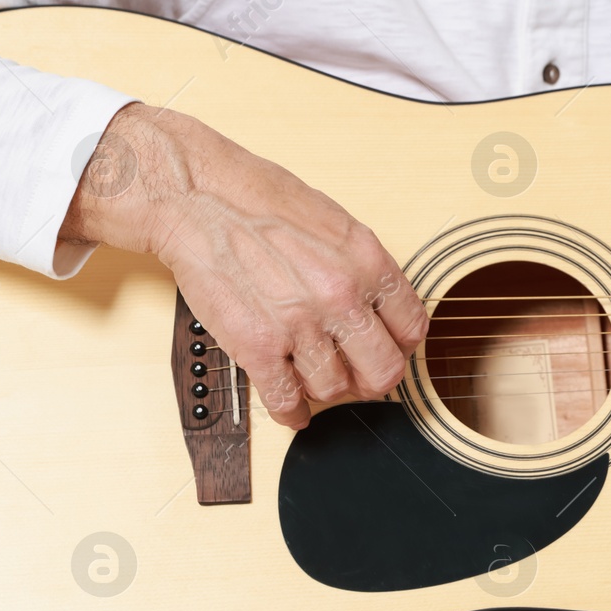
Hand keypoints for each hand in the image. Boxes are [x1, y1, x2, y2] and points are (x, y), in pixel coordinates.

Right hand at [59, 103, 429, 428]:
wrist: (199, 198)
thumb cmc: (260, 200)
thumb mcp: (336, 223)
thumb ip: (364, 269)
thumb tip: (382, 308)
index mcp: (368, 264)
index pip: (412, 329)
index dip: (402, 346)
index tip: (390, 349)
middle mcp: (341, 297)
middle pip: (384, 371)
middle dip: (374, 379)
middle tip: (361, 376)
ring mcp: (300, 325)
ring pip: (335, 389)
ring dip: (327, 390)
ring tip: (316, 377)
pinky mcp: (257, 347)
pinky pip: (286, 401)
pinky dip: (292, 413)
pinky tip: (294, 410)